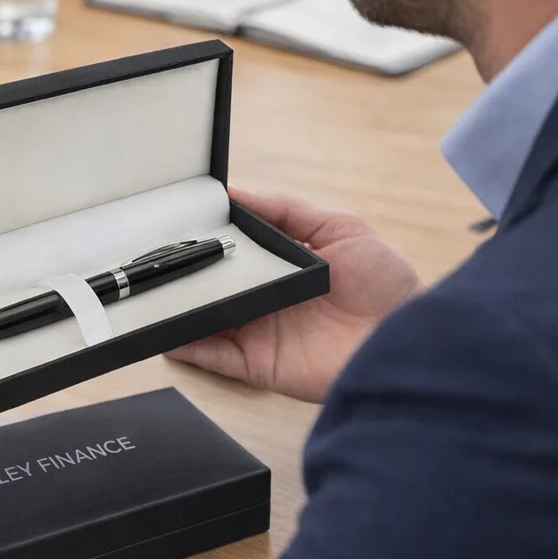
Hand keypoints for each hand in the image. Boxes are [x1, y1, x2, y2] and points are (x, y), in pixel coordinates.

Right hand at [168, 189, 423, 402]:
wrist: (410, 340)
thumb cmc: (386, 284)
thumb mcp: (340, 227)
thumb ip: (287, 211)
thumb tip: (238, 193)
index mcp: (281, 268)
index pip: (232, 255)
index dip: (205, 244)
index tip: (177, 229)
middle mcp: (265, 301)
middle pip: (212, 290)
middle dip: (182, 278)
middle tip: (153, 263)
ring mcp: (260, 334)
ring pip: (204, 322)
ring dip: (177, 312)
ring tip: (147, 297)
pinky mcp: (260, 365)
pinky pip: (215, 358)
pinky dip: (188, 348)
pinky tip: (165, 333)